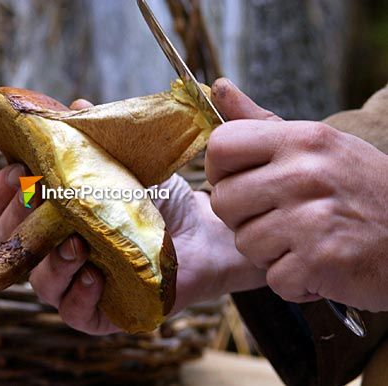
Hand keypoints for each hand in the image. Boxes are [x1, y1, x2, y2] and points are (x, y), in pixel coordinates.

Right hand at [0, 96, 265, 334]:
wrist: (201, 229)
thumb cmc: (157, 195)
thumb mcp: (124, 160)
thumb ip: (96, 136)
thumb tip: (76, 105)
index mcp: (49, 213)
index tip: (13, 172)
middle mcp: (53, 249)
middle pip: (11, 245)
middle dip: (20, 223)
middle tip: (42, 201)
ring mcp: (74, 281)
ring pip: (39, 281)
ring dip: (51, 261)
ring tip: (76, 242)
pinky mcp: (99, 311)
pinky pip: (73, 313)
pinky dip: (79, 295)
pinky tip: (95, 275)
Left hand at [206, 78, 387, 310]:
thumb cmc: (361, 188)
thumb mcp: (318, 144)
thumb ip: (261, 121)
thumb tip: (220, 87)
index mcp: (301, 140)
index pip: (221, 146)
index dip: (219, 169)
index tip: (240, 180)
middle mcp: (305, 174)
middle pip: (223, 201)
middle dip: (244, 217)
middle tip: (281, 217)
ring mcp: (312, 218)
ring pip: (245, 243)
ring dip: (270, 251)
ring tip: (305, 240)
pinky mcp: (321, 260)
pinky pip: (274, 278)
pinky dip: (295, 281)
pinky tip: (320, 265)